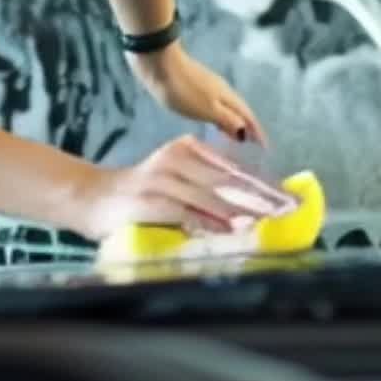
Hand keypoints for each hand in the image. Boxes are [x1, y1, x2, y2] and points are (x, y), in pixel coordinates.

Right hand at [79, 133, 291, 240]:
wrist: (88, 197)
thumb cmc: (137, 195)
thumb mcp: (173, 180)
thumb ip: (203, 188)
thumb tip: (244, 210)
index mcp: (187, 150)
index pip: (234, 169)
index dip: (265, 185)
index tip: (291, 198)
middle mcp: (178, 159)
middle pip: (230, 181)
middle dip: (262, 198)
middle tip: (288, 211)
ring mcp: (164, 179)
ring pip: (213, 196)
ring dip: (243, 211)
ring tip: (268, 222)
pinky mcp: (152, 201)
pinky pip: (189, 213)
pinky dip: (212, 223)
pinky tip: (230, 230)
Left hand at [131, 42, 267, 146]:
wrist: (158, 63)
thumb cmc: (183, 89)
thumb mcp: (207, 109)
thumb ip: (226, 120)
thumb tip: (245, 131)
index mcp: (227, 97)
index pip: (248, 116)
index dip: (257, 131)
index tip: (264, 147)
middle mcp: (222, 90)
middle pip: (240, 110)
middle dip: (248, 126)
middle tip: (252, 144)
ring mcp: (208, 86)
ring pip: (227, 106)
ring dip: (233, 120)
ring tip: (234, 136)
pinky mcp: (195, 85)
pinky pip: (215, 104)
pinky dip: (219, 115)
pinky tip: (211, 119)